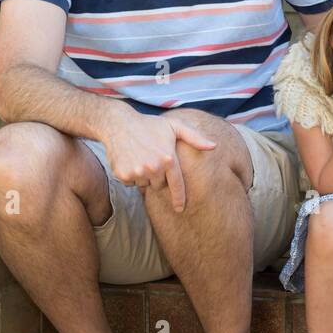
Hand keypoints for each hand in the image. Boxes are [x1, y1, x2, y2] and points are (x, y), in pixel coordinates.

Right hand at [101, 111, 216, 212]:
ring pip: (145, 184)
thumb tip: (214, 146)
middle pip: (159, 184)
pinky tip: (130, 159)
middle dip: (158, 176)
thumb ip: (195, 138)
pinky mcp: (123, 175)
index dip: (179, 198)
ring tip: (141, 157)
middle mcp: (153, 167)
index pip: (177, 185)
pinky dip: (131, 175)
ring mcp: (137, 172)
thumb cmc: (150, 125)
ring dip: (144, 176)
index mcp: (168, 159)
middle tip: (152, 158)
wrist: (118, 123)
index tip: (180, 209)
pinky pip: (131, 183)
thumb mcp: (175, 126)